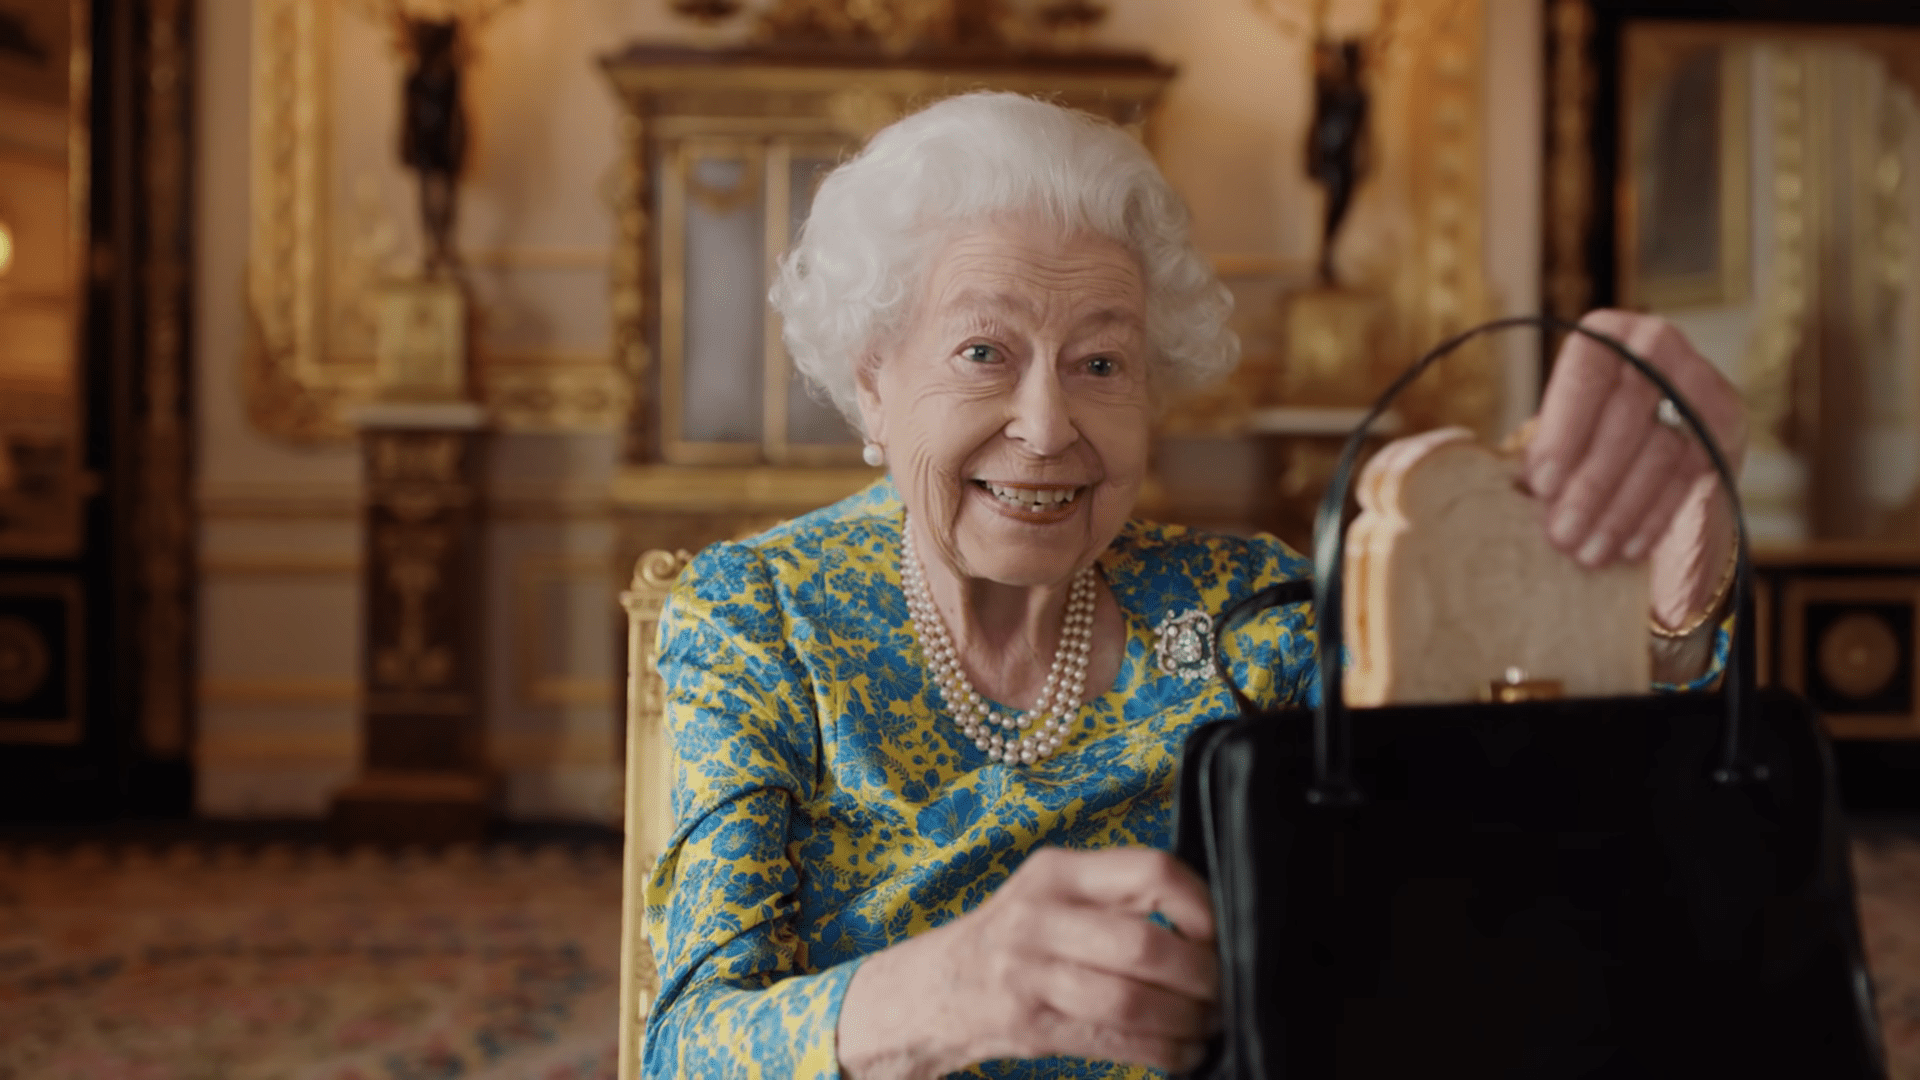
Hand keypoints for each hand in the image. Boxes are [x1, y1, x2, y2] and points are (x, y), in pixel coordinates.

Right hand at [836, 846, 1219, 1078]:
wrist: (936, 987)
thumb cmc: (1015, 937)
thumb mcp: (1054, 894)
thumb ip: (1118, 898)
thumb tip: (1211, 927)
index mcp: (1058, 870)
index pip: (1150, 872)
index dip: (1202, 907)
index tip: (1222, 935)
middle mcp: (1039, 915)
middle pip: (1146, 944)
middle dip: (1203, 977)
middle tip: (1226, 992)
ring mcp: (1028, 973)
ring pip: (1133, 1001)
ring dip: (1187, 1022)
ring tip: (1208, 1025)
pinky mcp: (1027, 1025)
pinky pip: (1114, 1042)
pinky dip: (1161, 1052)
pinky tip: (1181, 1053)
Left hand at [1524, 311, 1748, 636]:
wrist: (1654, 438)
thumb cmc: (1582, 437)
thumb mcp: (1556, 430)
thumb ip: (1535, 445)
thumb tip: (1490, 480)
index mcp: (1607, 333)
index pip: (1587, 374)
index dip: (1564, 430)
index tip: (1540, 484)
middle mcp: (1660, 345)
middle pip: (1627, 417)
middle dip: (1590, 485)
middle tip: (1560, 535)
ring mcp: (1702, 382)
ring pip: (1661, 450)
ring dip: (1619, 509)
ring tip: (1586, 553)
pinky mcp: (1727, 424)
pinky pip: (1690, 474)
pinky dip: (1655, 514)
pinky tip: (1626, 547)